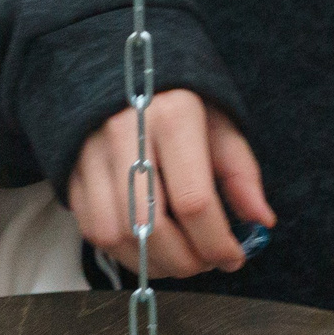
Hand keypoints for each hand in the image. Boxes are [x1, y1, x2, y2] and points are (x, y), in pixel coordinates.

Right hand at [69, 90, 275, 277]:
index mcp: (173, 117)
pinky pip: (92, 230)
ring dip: (152, 262)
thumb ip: (241, 173)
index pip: (194, 201)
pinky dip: (123, 252)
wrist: (118, 71)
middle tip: (206, 263)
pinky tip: (149, 246)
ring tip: (179, 259)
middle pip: (149, 226)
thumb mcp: (219, 124)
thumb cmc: (180, 102)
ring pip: (115, 235)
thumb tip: (262, 221)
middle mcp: (126, 135)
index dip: (216, 242)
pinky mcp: (71, 171)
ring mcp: (91, 154)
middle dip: (184, 261)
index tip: (234, 258)